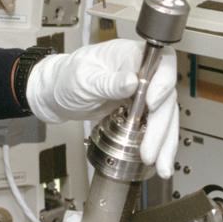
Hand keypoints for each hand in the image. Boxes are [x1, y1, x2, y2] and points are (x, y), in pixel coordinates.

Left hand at [24, 40, 179, 176]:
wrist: (57, 95)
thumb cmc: (66, 78)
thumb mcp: (83, 79)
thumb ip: (108, 82)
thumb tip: (132, 81)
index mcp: (129, 55)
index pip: (161, 62)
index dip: (163, 81)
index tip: (153, 102)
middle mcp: (141, 73)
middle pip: (165, 96)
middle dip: (160, 126)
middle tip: (149, 149)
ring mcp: (141, 93)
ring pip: (164, 116)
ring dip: (164, 142)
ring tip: (161, 165)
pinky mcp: (139, 112)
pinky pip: (155, 127)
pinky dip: (159, 145)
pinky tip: (159, 160)